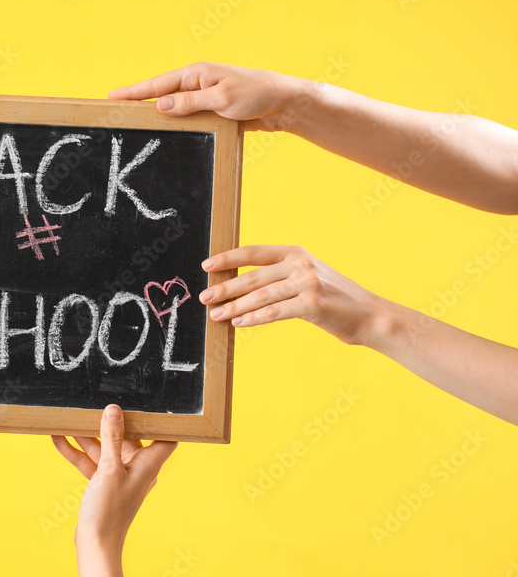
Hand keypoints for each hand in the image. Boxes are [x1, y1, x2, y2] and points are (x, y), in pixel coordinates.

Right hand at [52, 405, 176, 551]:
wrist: (95, 545)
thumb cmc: (109, 512)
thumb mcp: (109, 469)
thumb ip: (111, 437)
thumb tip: (114, 410)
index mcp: (148, 464)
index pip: (165, 437)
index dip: (162, 420)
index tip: (152, 401)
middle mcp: (137, 468)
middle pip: (128, 437)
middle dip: (110, 422)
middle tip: (97, 402)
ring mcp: (118, 476)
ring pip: (104, 448)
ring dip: (87, 435)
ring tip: (70, 417)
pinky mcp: (103, 484)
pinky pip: (91, 462)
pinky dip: (76, 451)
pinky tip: (58, 438)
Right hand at [108, 61, 309, 131]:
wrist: (283, 104)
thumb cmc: (256, 93)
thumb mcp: (221, 98)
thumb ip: (190, 103)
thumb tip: (161, 106)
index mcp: (195, 74)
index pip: (158, 84)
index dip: (134, 92)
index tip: (112, 98)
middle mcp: (196, 85)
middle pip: (161, 97)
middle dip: (140, 105)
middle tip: (116, 114)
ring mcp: (203, 99)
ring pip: (174, 111)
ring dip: (159, 120)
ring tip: (135, 128)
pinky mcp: (211, 113)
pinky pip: (188, 121)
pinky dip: (177, 128)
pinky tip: (167, 137)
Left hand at [200, 245, 382, 344]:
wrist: (371, 316)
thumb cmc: (334, 301)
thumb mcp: (308, 278)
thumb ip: (280, 277)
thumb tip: (240, 288)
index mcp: (296, 253)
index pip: (253, 253)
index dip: (228, 258)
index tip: (207, 266)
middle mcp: (300, 264)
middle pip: (252, 276)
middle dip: (225, 288)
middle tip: (204, 297)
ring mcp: (307, 282)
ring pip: (260, 296)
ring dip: (234, 307)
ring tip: (216, 315)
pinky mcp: (312, 304)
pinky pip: (274, 312)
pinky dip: (254, 319)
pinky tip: (239, 324)